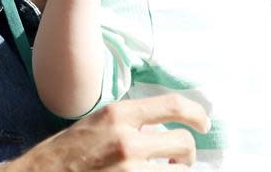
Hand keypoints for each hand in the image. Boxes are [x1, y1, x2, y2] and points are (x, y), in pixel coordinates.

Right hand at [0, 95, 209, 170]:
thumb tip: (161, 128)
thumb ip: (130, 122)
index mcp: (119, 114)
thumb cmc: (68, 152)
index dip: (196, 113)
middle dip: (188, 154)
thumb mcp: (97, 124)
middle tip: (180, 159)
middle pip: (184, 144)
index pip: (172, 105)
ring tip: (165, 171)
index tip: (203, 123)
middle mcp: (127, 141)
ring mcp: (129, 171)